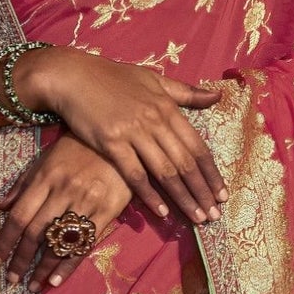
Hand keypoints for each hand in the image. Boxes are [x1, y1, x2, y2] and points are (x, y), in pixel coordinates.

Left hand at [0, 133, 133, 292]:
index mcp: (45, 178)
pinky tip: (56, 280)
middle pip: (36, 233)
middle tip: (11, 280)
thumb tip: (2, 207)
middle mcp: (63, 192)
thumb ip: (24, 183)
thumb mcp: (47, 157)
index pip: (19, 217)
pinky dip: (69, 265)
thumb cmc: (79, 148)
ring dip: (42, 268)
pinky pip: (84, 244)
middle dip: (21, 260)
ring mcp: (86, 202)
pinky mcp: (107, 211)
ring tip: (32, 285)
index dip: (5, 242)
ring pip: (59, 242)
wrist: (120, 139)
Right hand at [13, 47, 227, 223]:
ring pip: (165, 172)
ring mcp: (133, 132)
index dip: (211, 172)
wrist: (71, 75)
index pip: (197, 145)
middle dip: (202, 191)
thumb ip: (184, 92)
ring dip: (184, 198)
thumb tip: (217, 96)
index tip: (222, 193)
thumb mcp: (152, 78)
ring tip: (197, 218)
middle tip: (215, 215)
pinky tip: (163, 213)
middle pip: (185, 163)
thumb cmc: (112, 77)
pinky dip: (151, 195)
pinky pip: (136, 175)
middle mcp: (155, 120)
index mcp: (167, 106)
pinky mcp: (111, 142)